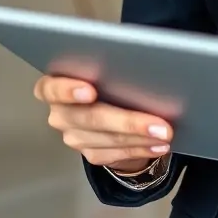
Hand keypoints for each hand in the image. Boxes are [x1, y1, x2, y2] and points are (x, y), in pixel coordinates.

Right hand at [33, 75, 173, 172]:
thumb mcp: (105, 65)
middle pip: (90, 118)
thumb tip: (144, 63)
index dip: (68, 89)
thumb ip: (110, 64)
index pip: (51, 88)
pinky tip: (158, 145)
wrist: (109, 104)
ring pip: (107, 139)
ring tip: (165, 134)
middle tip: (159, 124)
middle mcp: (60, 113)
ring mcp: (73, 136)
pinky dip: (140, 148)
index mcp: (54, 85)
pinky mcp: (90, 153)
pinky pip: (116, 154)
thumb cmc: (107, 75)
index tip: (90, 90)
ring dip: (140, 137)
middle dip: (127, 121)